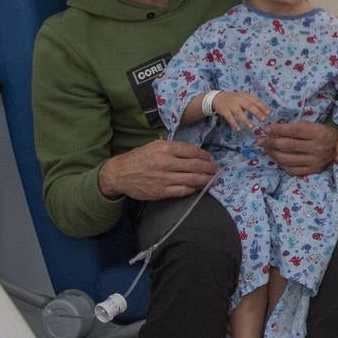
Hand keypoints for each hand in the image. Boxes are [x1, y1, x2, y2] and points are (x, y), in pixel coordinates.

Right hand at [97, 140, 217, 200]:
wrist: (120, 174)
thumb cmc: (139, 158)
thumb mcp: (155, 146)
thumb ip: (173, 148)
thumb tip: (193, 153)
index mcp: (165, 148)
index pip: (192, 151)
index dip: (205, 156)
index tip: (211, 159)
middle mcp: (166, 162)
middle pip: (196, 166)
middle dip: (210, 169)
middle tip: (217, 170)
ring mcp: (164, 178)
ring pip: (192, 179)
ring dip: (206, 180)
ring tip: (213, 180)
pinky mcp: (161, 191)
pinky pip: (182, 191)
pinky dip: (193, 189)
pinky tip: (198, 188)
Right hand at [212, 91, 269, 131]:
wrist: (218, 97)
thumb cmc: (235, 99)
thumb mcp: (244, 98)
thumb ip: (253, 104)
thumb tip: (266, 112)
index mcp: (246, 96)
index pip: (256, 101)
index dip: (263, 107)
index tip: (270, 113)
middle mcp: (239, 100)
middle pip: (249, 106)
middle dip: (257, 113)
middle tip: (263, 119)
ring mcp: (231, 105)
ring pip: (239, 113)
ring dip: (246, 120)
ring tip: (252, 127)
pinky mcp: (224, 111)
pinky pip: (230, 118)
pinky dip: (234, 124)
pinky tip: (238, 129)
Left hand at [259, 120, 337, 175]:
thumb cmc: (322, 133)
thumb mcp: (313, 125)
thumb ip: (296, 127)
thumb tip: (274, 129)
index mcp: (318, 133)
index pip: (293, 131)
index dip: (278, 130)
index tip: (266, 129)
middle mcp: (317, 147)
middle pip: (288, 145)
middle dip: (271, 143)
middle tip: (260, 141)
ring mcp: (315, 161)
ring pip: (288, 159)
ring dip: (273, 154)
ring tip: (266, 149)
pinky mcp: (313, 170)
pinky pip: (293, 170)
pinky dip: (282, 165)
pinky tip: (276, 159)